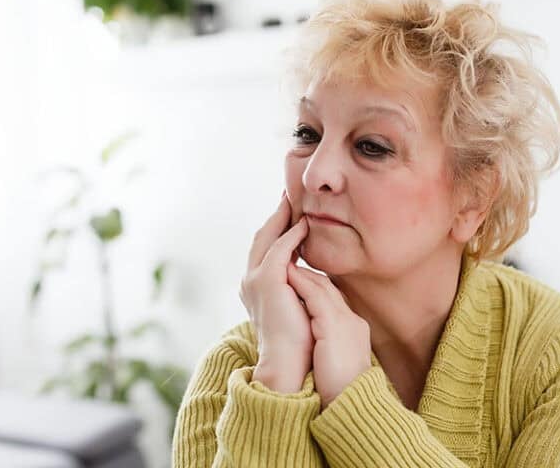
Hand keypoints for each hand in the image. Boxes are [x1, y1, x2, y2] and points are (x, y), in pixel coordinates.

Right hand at [239, 191, 312, 390]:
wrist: (289, 361)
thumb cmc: (298, 338)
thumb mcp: (296, 304)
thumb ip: (297, 286)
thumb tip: (309, 275)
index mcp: (255, 286)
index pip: (265, 248)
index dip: (276, 228)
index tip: (290, 211)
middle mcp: (250, 280)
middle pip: (262, 238)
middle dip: (276, 216)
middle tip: (288, 196)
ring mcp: (255, 280)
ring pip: (267, 239)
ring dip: (282, 218)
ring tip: (294, 201)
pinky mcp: (267, 282)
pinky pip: (279, 250)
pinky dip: (291, 236)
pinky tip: (303, 225)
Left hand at [286, 263, 372, 409]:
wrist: (352, 404)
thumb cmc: (341, 389)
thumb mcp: (337, 360)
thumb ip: (328, 344)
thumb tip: (315, 341)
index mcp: (353, 329)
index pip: (334, 299)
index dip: (315, 286)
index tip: (298, 278)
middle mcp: (351, 321)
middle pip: (329, 287)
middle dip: (308, 274)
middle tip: (289, 262)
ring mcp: (344, 321)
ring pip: (322, 286)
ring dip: (302, 274)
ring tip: (284, 264)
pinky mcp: (332, 326)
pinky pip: (314, 297)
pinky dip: (300, 284)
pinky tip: (287, 277)